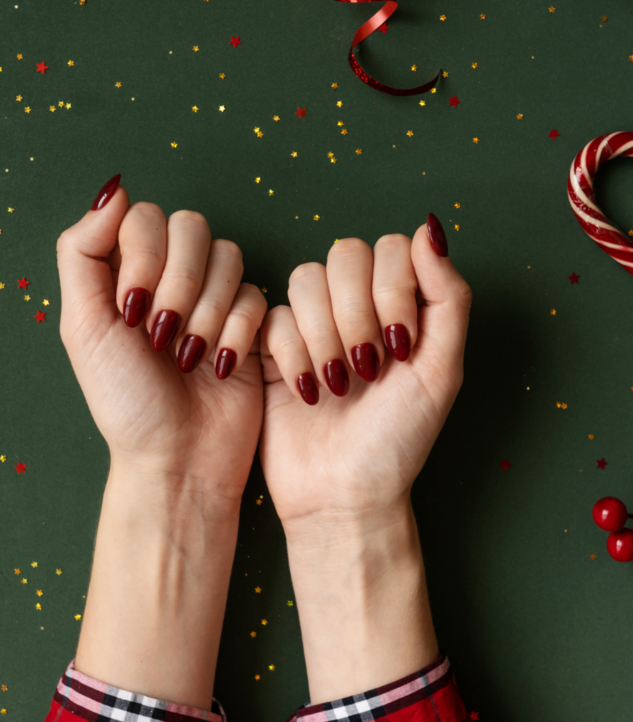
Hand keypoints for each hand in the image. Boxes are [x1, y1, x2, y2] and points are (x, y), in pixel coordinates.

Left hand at [56, 175, 266, 513]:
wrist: (178, 458)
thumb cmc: (125, 401)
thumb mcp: (83, 326)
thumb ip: (83, 252)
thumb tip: (113, 188)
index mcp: (126, 272)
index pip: (144, 216)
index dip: (145, 255)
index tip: (132, 308)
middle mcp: (171, 276)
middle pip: (191, 227)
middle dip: (179, 283)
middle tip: (162, 335)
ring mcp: (214, 297)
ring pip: (229, 256)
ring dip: (207, 311)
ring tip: (189, 357)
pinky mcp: (251, 323)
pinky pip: (257, 294)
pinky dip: (236, 332)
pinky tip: (221, 366)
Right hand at [259, 216, 471, 532]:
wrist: (343, 494)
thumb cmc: (398, 440)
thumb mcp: (441, 371)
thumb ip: (447, 296)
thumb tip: (431, 226)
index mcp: (403, 304)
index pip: (392, 248)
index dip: (392, 290)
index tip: (401, 347)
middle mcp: (358, 305)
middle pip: (345, 255)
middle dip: (356, 315)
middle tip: (367, 369)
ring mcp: (314, 322)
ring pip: (305, 279)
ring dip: (324, 336)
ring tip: (337, 386)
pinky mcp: (273, 345)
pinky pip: (272, 315)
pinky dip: (293, 354)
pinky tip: (305, 393)